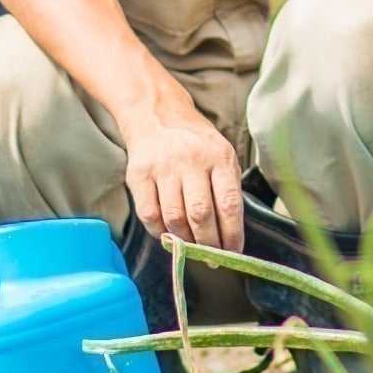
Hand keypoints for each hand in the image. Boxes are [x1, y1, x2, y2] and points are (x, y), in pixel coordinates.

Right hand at [122, 109, 246, 253]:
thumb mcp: (221, 154)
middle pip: (201, 216)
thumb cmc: (195, 141)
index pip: (229, 205)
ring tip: (191, 247)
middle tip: (212, 258)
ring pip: (174, 219)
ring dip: (185, 241)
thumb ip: (226, 189)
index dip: (232, 235)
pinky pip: (149, 215)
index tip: (233, 253)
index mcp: (219, 156)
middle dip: (209, 245)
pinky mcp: (139, 175)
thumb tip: (229, 236)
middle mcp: (191, 160)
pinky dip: (160, 232)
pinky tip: (168, 234)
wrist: (155, 113)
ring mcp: (163, 167)